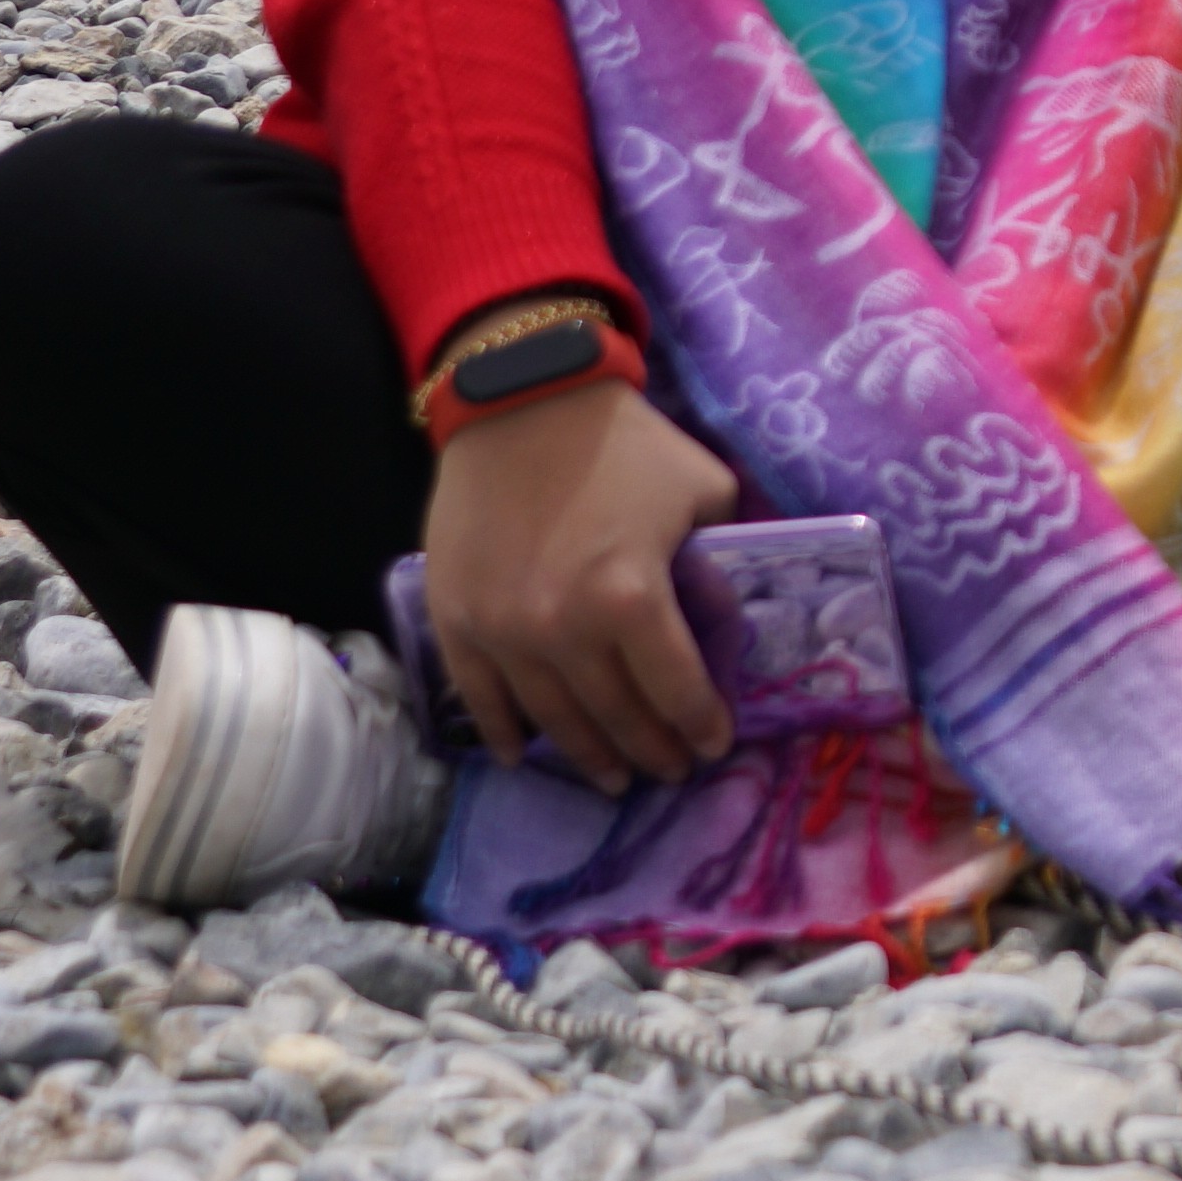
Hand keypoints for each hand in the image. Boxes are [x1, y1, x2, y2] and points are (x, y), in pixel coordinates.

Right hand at [415, 369, 744, 781]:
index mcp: (632, 599)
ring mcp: (503, 633)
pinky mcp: (456, 623)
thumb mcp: (704, 491)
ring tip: (615, 778)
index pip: (676, 690)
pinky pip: (481, 700)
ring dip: (588, 757)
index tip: (714, 745)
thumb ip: (719, 562)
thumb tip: (725, 622)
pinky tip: (522, 757)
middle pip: (617, 717)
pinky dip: (504, 734)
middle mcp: (564, 631)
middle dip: (652, 750)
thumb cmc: (625, 444)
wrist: (525, 402)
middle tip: (670, 770)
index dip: (701, 725)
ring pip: (552, 721)